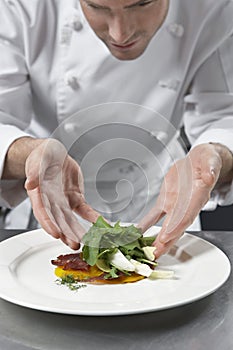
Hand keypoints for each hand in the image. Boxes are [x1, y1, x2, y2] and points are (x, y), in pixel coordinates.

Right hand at [25, 139, 99, 248]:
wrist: (54, 154)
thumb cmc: (43, 156)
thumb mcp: (38, 159)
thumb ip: (34, 171)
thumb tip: (30, 183)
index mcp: (39, 193)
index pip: (42, 211)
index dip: (48, 223)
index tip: (55, 234)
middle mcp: (51, 202)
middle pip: (58, 221)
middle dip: (66, 234)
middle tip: (75, 244)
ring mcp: (64, 202)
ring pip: (71, 221)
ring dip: (78, 232)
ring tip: (88, 242)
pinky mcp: (76, 199)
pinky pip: (85, 211)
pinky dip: (93, 218)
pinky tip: (100, 224)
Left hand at [138, 143, 232, 257]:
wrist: (199, 162)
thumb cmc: (207, 163)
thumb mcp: (210, 161)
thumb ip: (210, 169)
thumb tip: (210, 174)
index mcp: (197, 197)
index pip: (186, 216)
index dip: (176, 227)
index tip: (166, 238)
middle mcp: (185, 206)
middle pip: (174, 228)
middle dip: (164, 242)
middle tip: (153, 255)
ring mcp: (174, 206)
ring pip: (163, 226)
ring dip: (154, 239)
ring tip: (144, 251)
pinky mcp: (165, 201)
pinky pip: (154, 216)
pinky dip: (145, 225)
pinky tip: (136, 233)